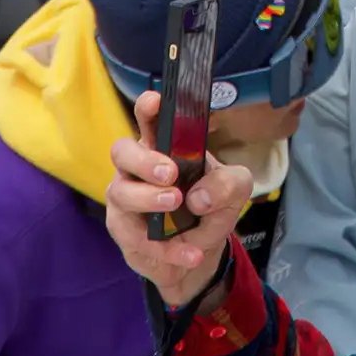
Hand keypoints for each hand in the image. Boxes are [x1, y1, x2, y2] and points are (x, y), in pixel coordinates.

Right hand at [106, 90, 251, 310]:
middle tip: (170, 173)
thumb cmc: (210, 208)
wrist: (200, 255)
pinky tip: (192, 254)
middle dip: (144, 160)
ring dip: (149, 200)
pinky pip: (136, 239)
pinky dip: (167, 248)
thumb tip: (199, 197)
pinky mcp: (124, 233)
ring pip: (121, 193)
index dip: (148, 107)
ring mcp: (126, 200)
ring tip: (176, 204)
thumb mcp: (234, 191)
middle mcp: (138, 168)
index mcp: (164, 147)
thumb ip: (227, 183)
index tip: (155, 101)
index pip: (149, 119)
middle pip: (122, 151)